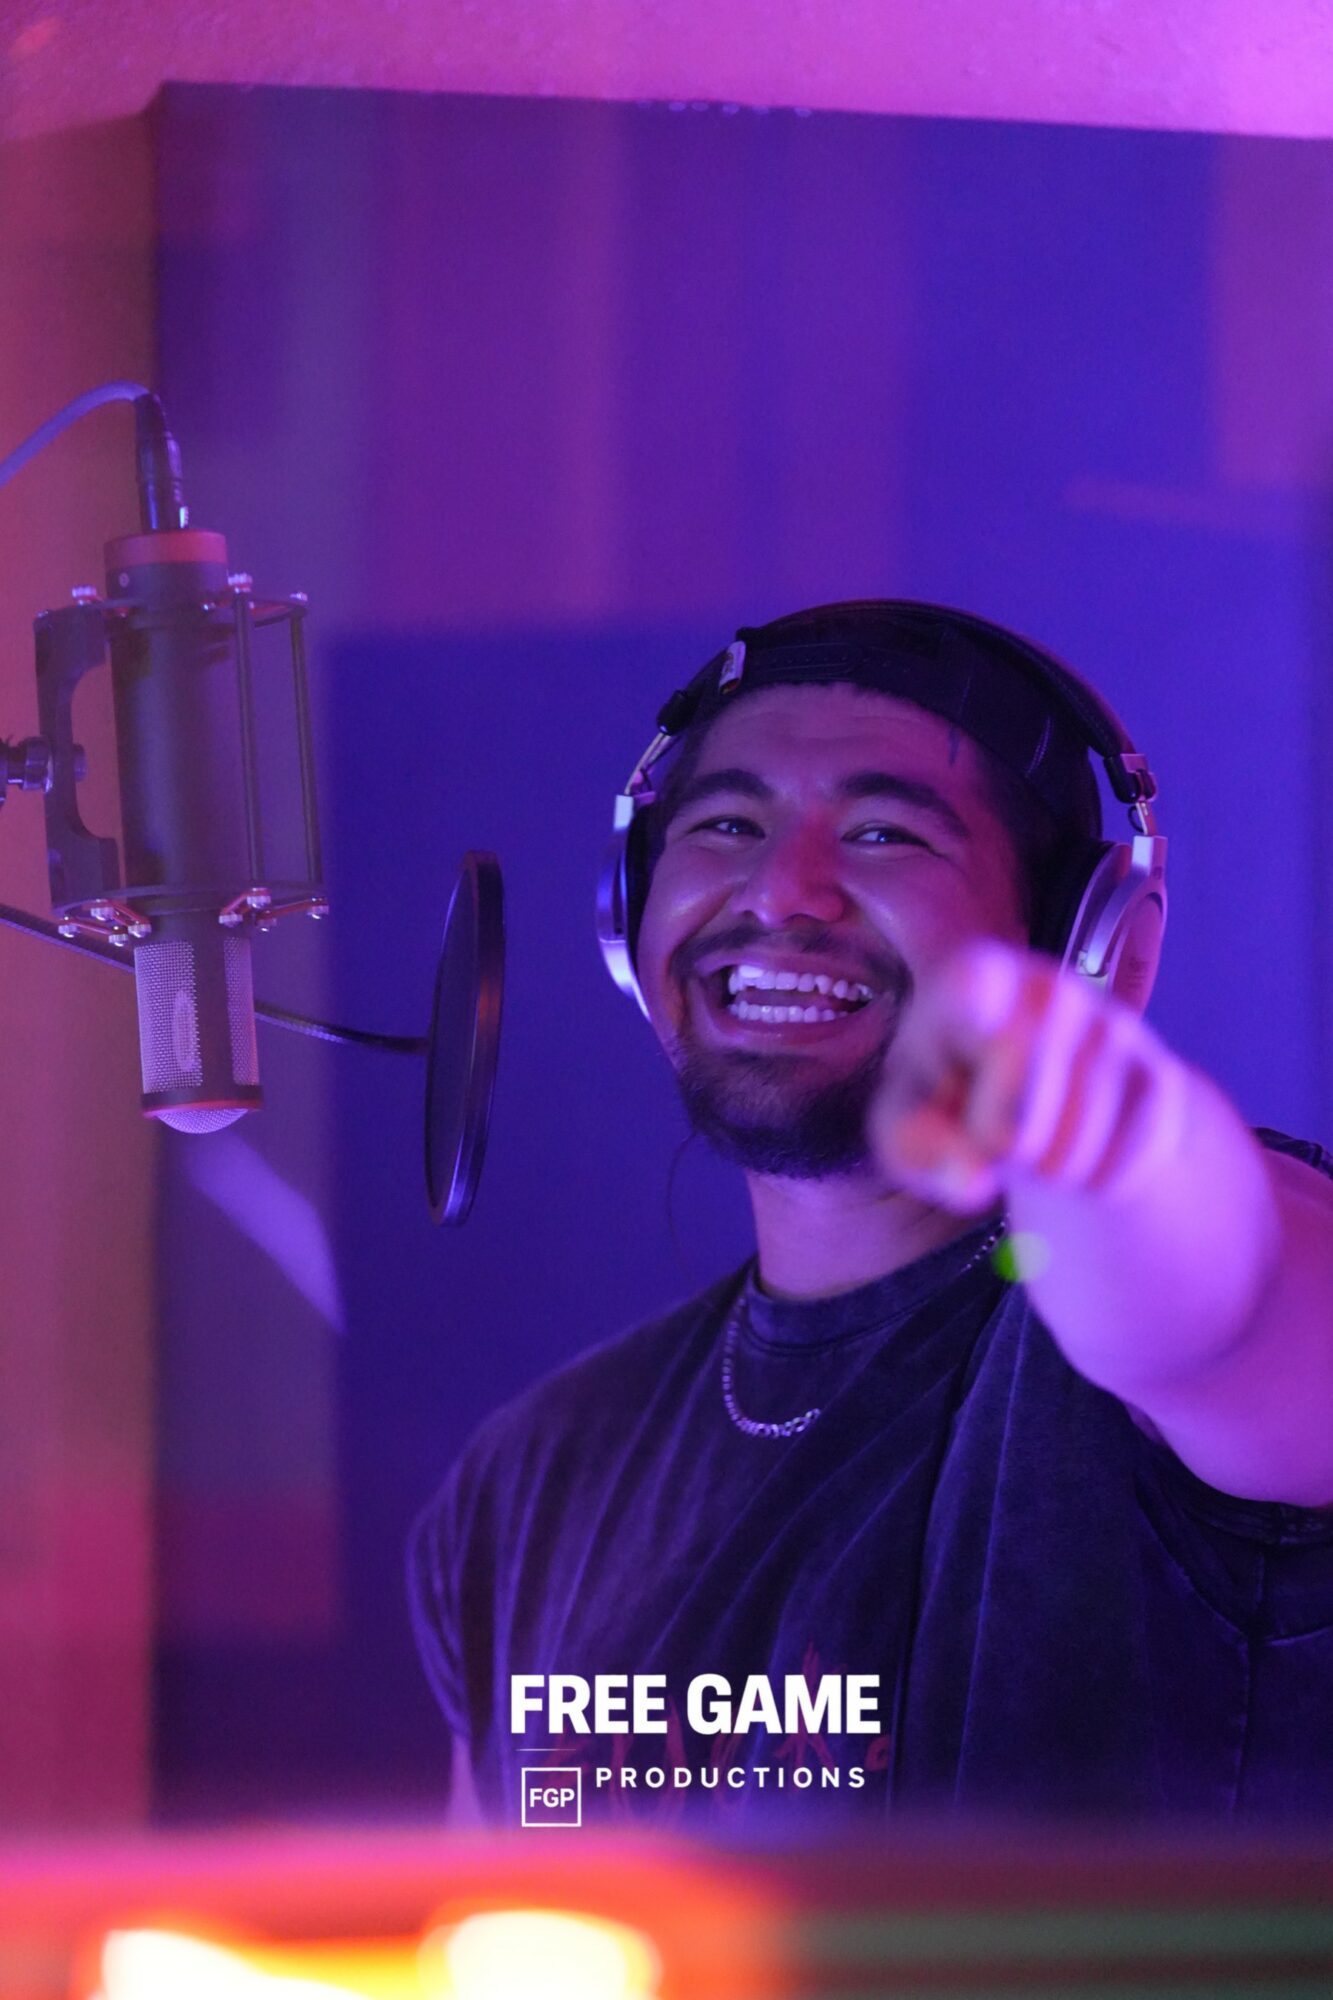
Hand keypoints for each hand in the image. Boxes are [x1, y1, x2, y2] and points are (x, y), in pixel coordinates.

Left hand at [868, 940, 1187, 1214]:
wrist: (1041, 1094)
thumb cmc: (953, 1098)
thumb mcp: (911, 1123)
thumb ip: (920, 1150)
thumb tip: (972, 1181)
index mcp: (972, 979)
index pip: (974, 986)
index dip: (979, 1002)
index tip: (975, 1009)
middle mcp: (1049, 989)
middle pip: (1022, 1105)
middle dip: (1001, 1146)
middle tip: (991, 1137)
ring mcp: (1112, 1027)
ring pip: (1075, 1143)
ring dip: (1048, 1172)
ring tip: (1033, 1142)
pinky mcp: (1159, 1076)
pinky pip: (1122, 1161)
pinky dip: (1093, 1183)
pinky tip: (1077, 1152)